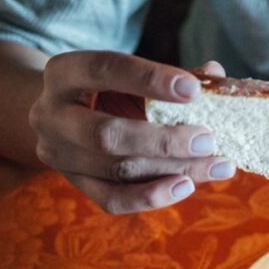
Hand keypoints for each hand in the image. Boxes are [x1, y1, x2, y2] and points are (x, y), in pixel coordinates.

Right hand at [29, 51, 233, 213]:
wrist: (63, 115)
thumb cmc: (107, 87)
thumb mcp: (130, 73)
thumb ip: (170, 74)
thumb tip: (215, 75)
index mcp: (63, 72)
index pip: (105, 69)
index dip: (150, 78)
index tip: (194, 89)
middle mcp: (51, 115)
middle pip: (106, 135)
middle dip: (163, 140)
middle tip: (208, 140)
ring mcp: (59, 154)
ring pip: (117, 170)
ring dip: (172, 169)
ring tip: (217, 166)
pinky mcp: (75, 183)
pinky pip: (112, 199)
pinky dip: (151, 196)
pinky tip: (186, 186)